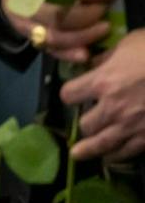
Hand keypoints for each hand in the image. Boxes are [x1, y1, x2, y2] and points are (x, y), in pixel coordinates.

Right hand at [0, 0, 116, 64]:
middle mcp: (24, 0)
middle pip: (58, 14)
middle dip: (89, 15)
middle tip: (106, 9)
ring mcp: (24, 21)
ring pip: (54, 36)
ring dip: (83, 36)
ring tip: (103, 29)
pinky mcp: (26, 35)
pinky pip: (48, 49)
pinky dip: (67, 54)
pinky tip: (85, 54)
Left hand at [61, 31, 144, 160]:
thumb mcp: (128, 45)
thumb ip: (107, 58)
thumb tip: (96, 63)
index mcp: (102, 81)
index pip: (69, 95)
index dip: (71, 95)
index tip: (73, 96)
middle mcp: (113, 107)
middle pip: (86, 124)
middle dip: (85, 123)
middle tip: (86, 123)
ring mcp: (132, 125)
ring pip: (103, 144)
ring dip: (90, 149)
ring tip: (80, 154)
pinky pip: (129, 151)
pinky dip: (119, 155)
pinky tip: (112, 157)